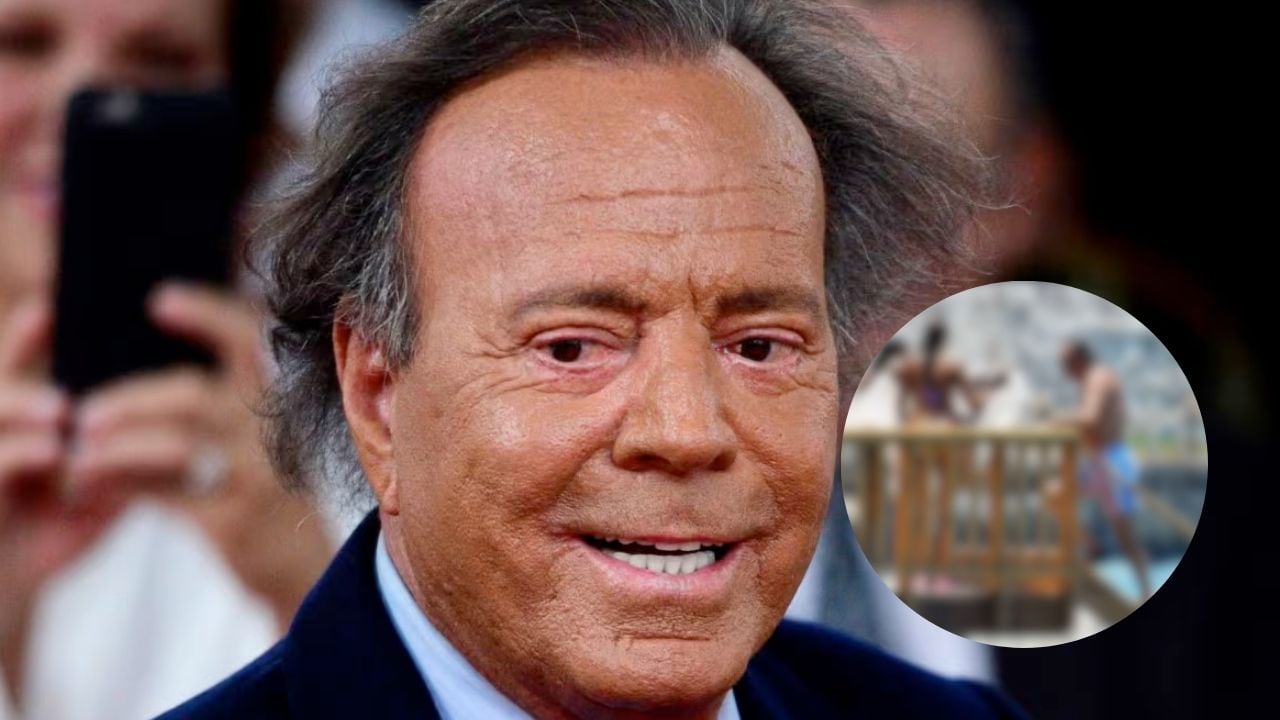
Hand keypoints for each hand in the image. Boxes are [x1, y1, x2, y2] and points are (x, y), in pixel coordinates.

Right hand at [0, 298, 123, 696]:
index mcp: (16, 418)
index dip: (32, 331)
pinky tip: (51, 451)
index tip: (59, 304)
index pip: (18, 359)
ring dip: (21, 404)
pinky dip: (19, 453)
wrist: (3, 594)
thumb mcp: (96, 488)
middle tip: (57, 325)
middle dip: (18, 350)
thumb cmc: (48, 534)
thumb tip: (183, 422)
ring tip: (60, 406)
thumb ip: (126, 453)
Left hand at [64, 282, 332, 626]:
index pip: (249, 342)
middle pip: (192, 395)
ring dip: (116, 448)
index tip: (160, 300)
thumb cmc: (270, 497)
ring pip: (173, 447)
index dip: (207, 316)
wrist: (304, 570)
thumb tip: (144, 382)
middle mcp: (272, 435)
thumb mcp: (264, 444)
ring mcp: (255, 478)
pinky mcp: (233, 521)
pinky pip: (165, 495)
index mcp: (280, 404)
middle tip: (86, 414)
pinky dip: (123, 487)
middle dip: (131, 399)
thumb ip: (226, 408)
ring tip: (80, 454)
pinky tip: (94, 486)